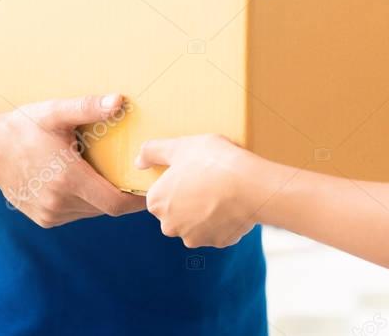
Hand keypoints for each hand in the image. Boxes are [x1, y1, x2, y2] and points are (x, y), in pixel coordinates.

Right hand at [0, 94, 144, 227]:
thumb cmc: (23, 127)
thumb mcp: (55, 113)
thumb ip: (88, 107)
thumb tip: (119, 101)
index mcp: (68, 179)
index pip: (114, 203)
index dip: (136, 200)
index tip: (150, 188)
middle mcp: (59, 202)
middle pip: (106, 207)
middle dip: (122, 194)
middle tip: (134, 175)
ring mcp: (50, 213)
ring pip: (91, 211)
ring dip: (103, 197)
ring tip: (110, 175)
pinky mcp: (44, 218)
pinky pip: (76, 213)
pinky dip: (85, 201)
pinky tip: (83, 180)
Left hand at [136, 134, 260, 247]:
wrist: (249, 186)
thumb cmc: (213, 162)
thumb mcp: (181, 146)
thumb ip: (153, 151)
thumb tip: (138, 161)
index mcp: (157, 203)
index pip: (160, 193)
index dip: (176, 181)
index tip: (192, 172)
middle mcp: (170, 226)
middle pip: (176, 211)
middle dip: (189, 200)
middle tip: (208, 181)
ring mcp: (194, 237)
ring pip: (197, 223)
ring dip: (206, 212)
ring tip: (223, 191)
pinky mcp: (218, 243)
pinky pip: (218, 230)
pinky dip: (224, 220)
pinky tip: (234, 204)